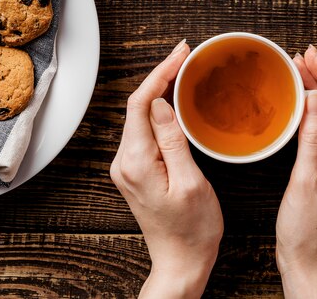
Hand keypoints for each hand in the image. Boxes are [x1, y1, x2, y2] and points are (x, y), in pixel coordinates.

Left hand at [110, 40, 223, 298]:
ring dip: (159, 89)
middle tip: (186, 55)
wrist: (181, 261)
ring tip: (182, 70)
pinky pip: (144, 130)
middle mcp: (124, 161)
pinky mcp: (136, 170)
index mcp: (136, 161)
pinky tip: (174, 99)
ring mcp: (128, 166)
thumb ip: (173, 140)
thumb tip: (161, 103)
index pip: (140, 103)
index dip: (160, 73)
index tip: (181, 54)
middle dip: (160, 75)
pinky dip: (159, 109)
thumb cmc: (192, 228)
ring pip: (140, 115)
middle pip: (137, 105)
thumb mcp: (190, 182)